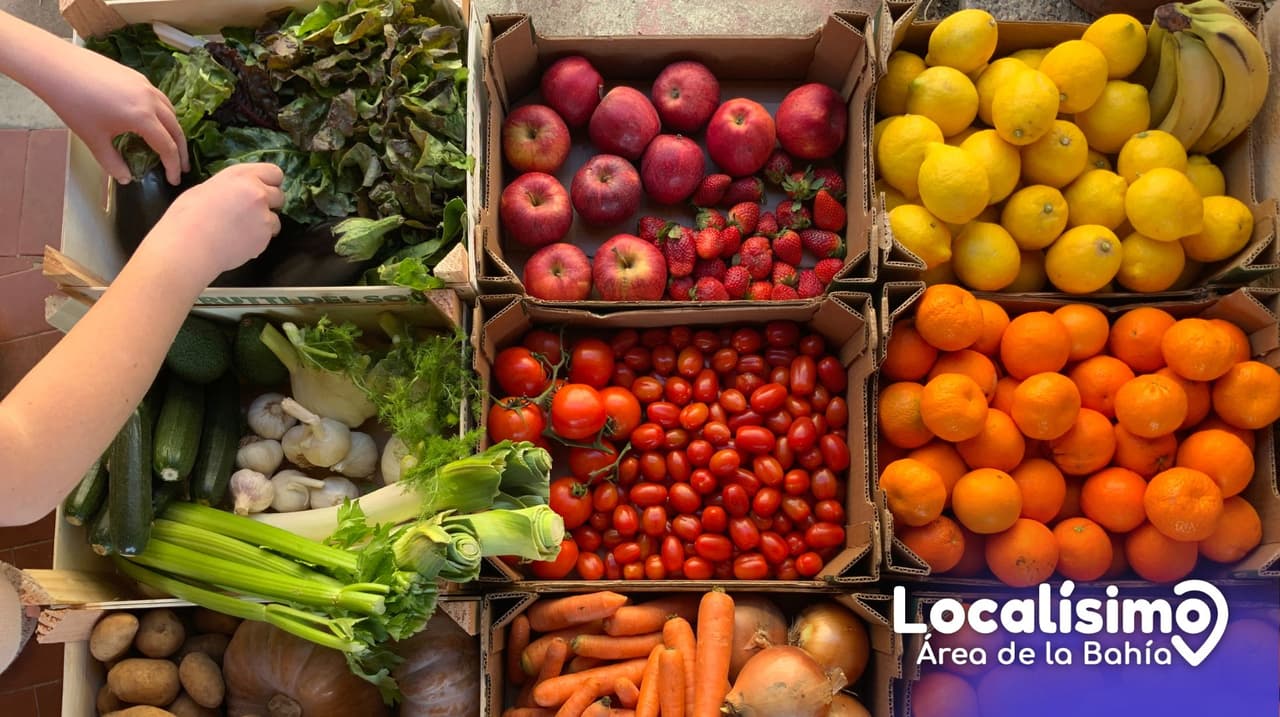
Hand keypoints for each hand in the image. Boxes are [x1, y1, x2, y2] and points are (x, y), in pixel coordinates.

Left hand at [42, 44, 188, 185]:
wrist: (57, 67)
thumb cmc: (73, 104)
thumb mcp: (93, 139)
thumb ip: (112, 162)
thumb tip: (126, 178)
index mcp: (142, 118)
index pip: (167, 147)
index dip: (172, 167)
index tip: (174, 180)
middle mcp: (150, 100)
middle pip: (176, 129)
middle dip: (180, 150)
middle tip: (181, 166)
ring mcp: (145, 85)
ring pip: (171, 111)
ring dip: (174, 130)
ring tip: (171, 144)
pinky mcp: (137, 76)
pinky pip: (160, 98)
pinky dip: (164, 114)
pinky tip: (154, 120)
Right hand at [147, 163, 284, 278]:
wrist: (190, 245)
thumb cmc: (188, 216)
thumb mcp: (206, 189)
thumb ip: (230, 188)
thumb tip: (235, 193)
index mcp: (240, 175)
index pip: (274, 172)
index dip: (269, 183)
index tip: (261, 191)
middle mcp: (257, 191)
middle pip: (280, 195)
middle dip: (269, 204)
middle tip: (250, 213)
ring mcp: (263, 214)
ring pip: (276, 219)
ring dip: (264, 224)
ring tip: (241, 231)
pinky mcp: (265, 236)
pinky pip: (268, 236)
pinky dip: (258, 240)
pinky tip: (238, 242)